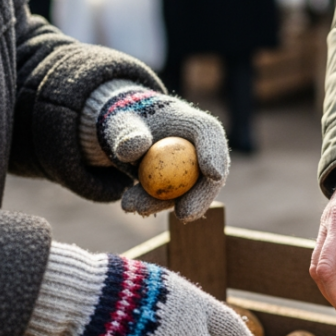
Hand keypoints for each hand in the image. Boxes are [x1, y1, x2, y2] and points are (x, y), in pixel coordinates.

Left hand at [96, 86, 228, 219]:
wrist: (122, 135)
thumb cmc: (127, 121)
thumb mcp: (120, 122)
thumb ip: (128, 132)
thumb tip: (137, 146)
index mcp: (193, 123)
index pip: (209, 134)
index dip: (214, 153)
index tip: (213, 174)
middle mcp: (198, 148)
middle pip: (209, 172)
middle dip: (201, 197)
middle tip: (185, 214)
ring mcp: (191, 170)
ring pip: (188, 192)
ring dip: (163, 204)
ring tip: (135, 207)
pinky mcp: (179, 186)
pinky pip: (170, 198)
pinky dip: (152, 204)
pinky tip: (132, 206)